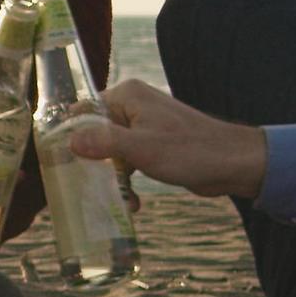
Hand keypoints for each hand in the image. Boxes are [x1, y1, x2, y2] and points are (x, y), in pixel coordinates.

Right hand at [68, 79, 265, 200]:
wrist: (232, 163)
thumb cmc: (189, 151)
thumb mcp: (140, 148)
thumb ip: (103, 142)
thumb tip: (69, 141)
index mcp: (126, 95)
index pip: (82, 111)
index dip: (70, 136)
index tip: (63, 165)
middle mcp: (132, 105)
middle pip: (94, 133)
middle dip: (93, 164)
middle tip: (88, 190)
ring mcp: (143, 125)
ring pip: (110, 152)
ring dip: (112, 178)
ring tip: (122, 200)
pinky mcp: (152, 144)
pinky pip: (127, 161)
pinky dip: (127, 180)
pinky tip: (133, 201)